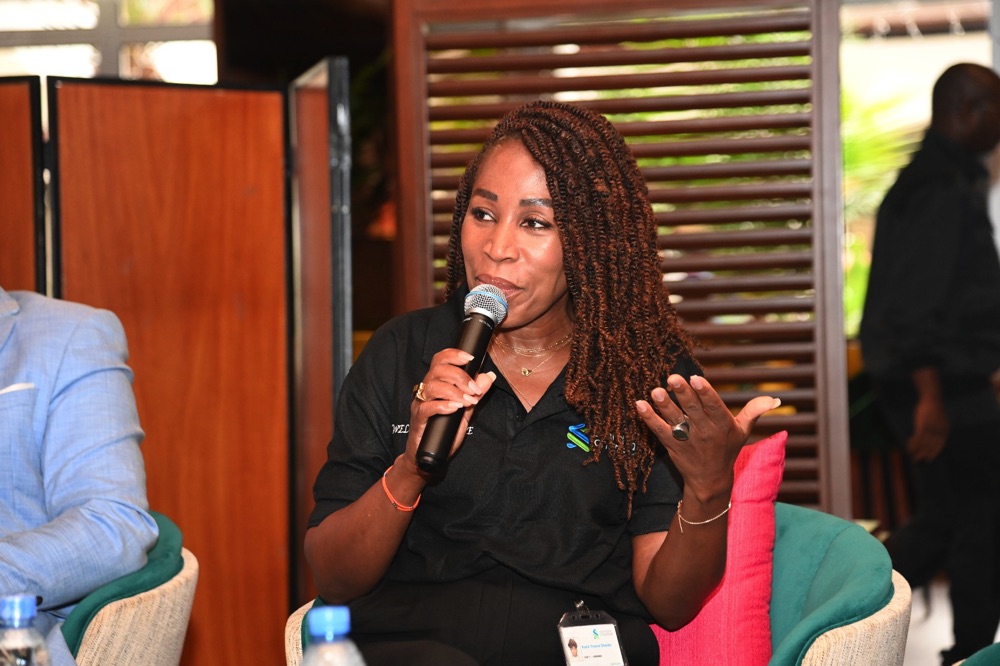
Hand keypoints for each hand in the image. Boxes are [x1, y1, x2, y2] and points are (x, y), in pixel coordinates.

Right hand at [402, 348, 496, 472]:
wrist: (431, 456)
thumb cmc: (445, 431)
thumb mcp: (466, 410)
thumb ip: (476, 394)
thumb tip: (489, 376)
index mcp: (436, 384)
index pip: (440, 360)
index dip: (454, 355)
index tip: (471, 358)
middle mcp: (426, 390)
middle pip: (438, 370)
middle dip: (460, 376)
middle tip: (474, 390)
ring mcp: (420, 404)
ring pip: (433, 387)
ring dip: (455, 392)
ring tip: (468, 401)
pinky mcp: (418, 419)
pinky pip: (427, 407)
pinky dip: (443, 405)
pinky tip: (456, 408)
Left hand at [635, 374, 779, 500]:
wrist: (710, 481)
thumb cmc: (726, 450)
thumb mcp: (743, 431)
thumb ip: (754, 412)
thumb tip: (775, 399)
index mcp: (722, 425)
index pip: (713, 407)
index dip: (705, 393)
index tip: (696, 378)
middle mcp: (704, 432)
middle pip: (693, 410)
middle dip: (683, 394)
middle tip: (672, 378)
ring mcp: (686, 439)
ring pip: (675, 420)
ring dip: (664, 406)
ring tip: (656, 391)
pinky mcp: (671, 445)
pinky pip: (659, 430)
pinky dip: (649, 418)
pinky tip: (639, 405)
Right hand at [907, 395, 947, 460]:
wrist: (932, 398)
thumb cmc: (934, 408)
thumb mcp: (939, 419)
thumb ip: (936, 429)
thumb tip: (931, 437)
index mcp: (944, 430)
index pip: (940, 445)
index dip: (934, 453)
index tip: (928, 460)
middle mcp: (939, 430)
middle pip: (931, 445)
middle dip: (924, 454)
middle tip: (918, 461)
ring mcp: (931, 428)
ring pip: (923, 443)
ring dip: (917, 450)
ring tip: (912, 456)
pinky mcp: (923, 425)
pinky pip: (917, 438)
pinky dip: (913, 443)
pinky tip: (908, 446)